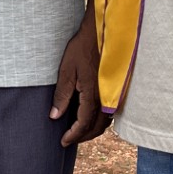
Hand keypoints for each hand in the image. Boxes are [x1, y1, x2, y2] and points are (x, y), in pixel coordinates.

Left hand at [50, 22, 110, 146]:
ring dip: (92, 130)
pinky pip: (111, 112)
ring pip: (106, 122)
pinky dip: (100, 120)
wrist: (103, 31)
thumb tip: (55, 116)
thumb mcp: (67, 70)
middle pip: (97, 128)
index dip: (73, 135)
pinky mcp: (117, 89)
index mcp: (93, 95)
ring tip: (77, 131)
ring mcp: (115, 94)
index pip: (84, 124)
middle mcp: (108, 99)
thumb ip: (62, 95)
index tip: (63, 141)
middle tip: (68, 139)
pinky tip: (90, 116)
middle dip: (83, 136)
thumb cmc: (83, 48)